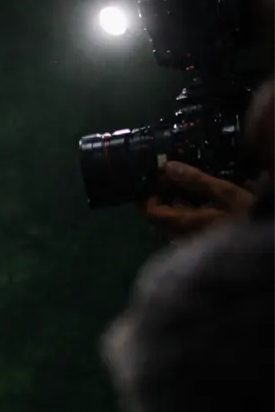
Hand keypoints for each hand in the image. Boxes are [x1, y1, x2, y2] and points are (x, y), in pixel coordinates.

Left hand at [140, 162, 254, 240]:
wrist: (266, 239)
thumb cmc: (246, 214)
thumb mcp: (225, 193)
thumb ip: (196, 180)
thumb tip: (169, 167)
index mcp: (183, 223)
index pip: (152, 212)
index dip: (148, 196)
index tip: (156, 180)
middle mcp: (181, 236)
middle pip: (158, 220)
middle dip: (160, 200)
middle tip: (169, 181)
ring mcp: (190, 241)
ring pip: (170, 225)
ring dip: (173, 207)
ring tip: (184, 188)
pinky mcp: (200, 243)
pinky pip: (183, 229)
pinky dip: (184, 214)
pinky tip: (198, 202)